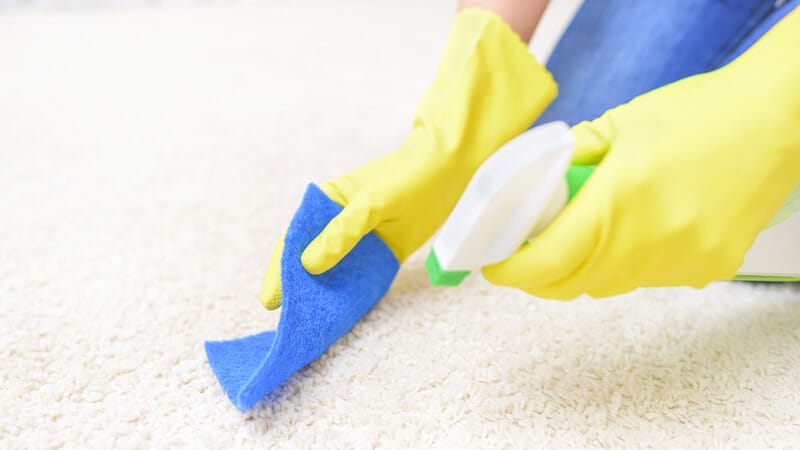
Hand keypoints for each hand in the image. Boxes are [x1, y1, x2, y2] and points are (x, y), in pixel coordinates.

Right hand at [261, 9, 556, 308]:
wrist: (451, 169)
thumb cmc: (408, 178)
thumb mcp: (372, 204)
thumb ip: (342, 233)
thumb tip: (309, 265)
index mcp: (327, 203)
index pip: (295, 240)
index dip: (281, 270)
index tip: (270, 300)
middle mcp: (338, 222)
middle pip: (312, 260)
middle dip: (300, 288)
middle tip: (288, 319)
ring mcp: (360, 238)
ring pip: (335, 271)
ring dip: (324, 294)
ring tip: (310, 323)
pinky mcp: (382, 250)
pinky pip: (360, 276)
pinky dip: (350, 293)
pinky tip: (341, 313)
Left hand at [482, 9, 799, 298]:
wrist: (776, 121)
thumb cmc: (700, 113)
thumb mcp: (617, 125)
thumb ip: (568, 159)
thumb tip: (533, 187)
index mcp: (619, 200)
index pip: (546, 261)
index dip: (511, 270)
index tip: (494, 264)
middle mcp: (650, 241)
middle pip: (572, 284)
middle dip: (540, 276)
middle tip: (526, 255)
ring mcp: (683, 262)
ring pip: (609, 286)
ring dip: (583, 270)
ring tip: (578, 238)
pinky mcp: (709, 269)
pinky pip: (648, 281)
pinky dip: (626, 265)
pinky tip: (633, 234)